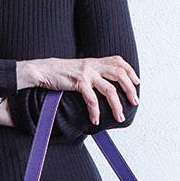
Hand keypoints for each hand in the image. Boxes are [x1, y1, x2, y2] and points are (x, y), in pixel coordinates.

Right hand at [19, 55, 139, 124]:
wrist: (43, 70)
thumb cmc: (59, 73)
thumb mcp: (78, 69)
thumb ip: (91, 73)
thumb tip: (101, 84)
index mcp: (94, 61)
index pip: (118, 60)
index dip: (130, 70)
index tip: (136, 81)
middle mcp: (93, 65)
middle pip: (119, 74)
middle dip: (130, 89)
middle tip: (134, 102)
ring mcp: (87, 73)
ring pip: (110, 89)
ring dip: (117, 105)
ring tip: (119, 117)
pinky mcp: (79, 82)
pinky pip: (92, 100)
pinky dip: (95, 112)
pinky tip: (95, 120)